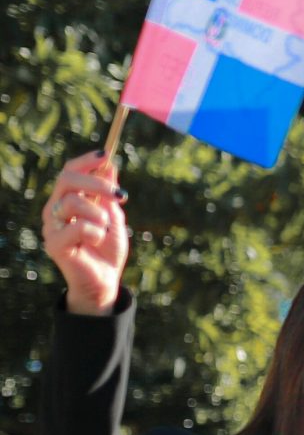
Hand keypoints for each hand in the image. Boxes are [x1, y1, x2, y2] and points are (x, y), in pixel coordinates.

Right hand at [41, 153, 127, 312]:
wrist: (105, 280)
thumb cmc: (107, 249)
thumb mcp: (114, 217)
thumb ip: (109, 195)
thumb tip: (111, 166)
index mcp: (68, 199)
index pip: (70, 171)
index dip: (86, 161)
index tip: (106, 155)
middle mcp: (55, 209)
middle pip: (67, 179)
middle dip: (96, 182)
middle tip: (120, 195)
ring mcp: (52, 226)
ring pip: (72, 201)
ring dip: (98, 212)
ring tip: (106, 227)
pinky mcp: (54, 244)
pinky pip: (76, 227)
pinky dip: (95, 232)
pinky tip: (97, 240)